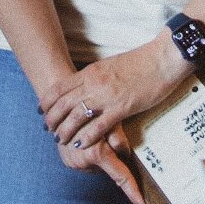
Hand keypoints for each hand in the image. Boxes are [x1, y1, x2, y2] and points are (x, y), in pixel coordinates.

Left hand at [43, 31, 184, 149]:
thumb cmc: (141, 61)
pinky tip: (81, 144)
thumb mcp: (111, 65)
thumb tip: (86, 85)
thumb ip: (97, 76)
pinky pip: (99, 126)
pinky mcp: (122, 108)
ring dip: (65, 130)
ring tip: (60, 140)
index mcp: (91, 71)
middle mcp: (94, 83)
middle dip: (52, 119)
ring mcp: (107, 96)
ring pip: (76, 116)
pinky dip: (87, 137)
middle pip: (63, 104)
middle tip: (47, 130)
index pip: (60, 87)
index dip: (47, 101)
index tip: (42, 111)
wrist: (163, 58)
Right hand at [60, 117, 145, 203]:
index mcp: (96, 153)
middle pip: (106, 167)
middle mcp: (81, 160)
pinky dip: (85, 151)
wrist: (59, 103)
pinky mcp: (64, 158)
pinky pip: (82, 159)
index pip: (121, 176)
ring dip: (95, 152)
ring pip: (94, 164)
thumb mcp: (110, 121)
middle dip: (108, 156)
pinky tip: (82, 137)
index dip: (132, 191)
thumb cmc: (89, 109)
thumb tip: (126, 153)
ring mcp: (71, 160)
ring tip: (91, 134)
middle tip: (105, 138)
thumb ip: (119, 139)